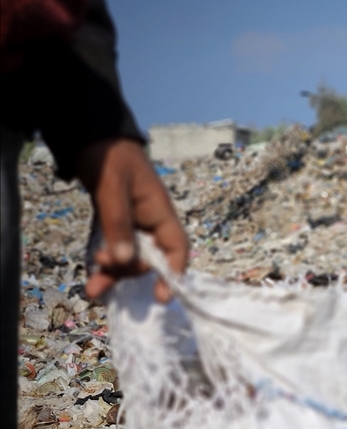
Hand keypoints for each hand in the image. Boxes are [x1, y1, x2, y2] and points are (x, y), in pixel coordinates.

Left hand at [76, 139, 187, 301]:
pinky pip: (114, 247)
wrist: (88, 131)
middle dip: (128, 271)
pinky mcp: (115, 221)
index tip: (161, 296)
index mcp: (160, 211)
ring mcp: (133, 221)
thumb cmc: (108, 155)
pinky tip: (92, 275)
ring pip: (129, 256)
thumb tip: (125, 260)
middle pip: (148, 258)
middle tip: (101, 272)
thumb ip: (118, 224)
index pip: (175, 248)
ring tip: (92, 290)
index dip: (173, 273)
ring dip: (114, 273)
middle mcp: (150, 220)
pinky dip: (105, 261)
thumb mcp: (112, 187)